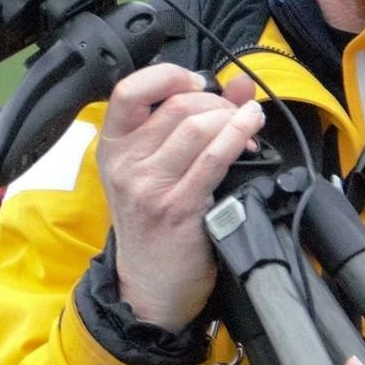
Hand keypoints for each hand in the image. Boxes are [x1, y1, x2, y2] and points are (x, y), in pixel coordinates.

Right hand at [98, 63, 262, 332]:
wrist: (150, 288)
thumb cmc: (155, 226)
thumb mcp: (157, 169)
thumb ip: (193, 121)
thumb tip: (239, 84)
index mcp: (113, 147)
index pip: (128, 90)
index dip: (168, 76)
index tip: (197, 82)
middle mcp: (125, 164)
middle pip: (178, 106)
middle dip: (217, 103)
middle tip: (235, 115)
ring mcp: (149, 186)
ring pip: (198, 127)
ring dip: (232, 118)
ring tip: (248, 123)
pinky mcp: (177, 207)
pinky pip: (214, 158)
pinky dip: (238, 136)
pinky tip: (251, 131)